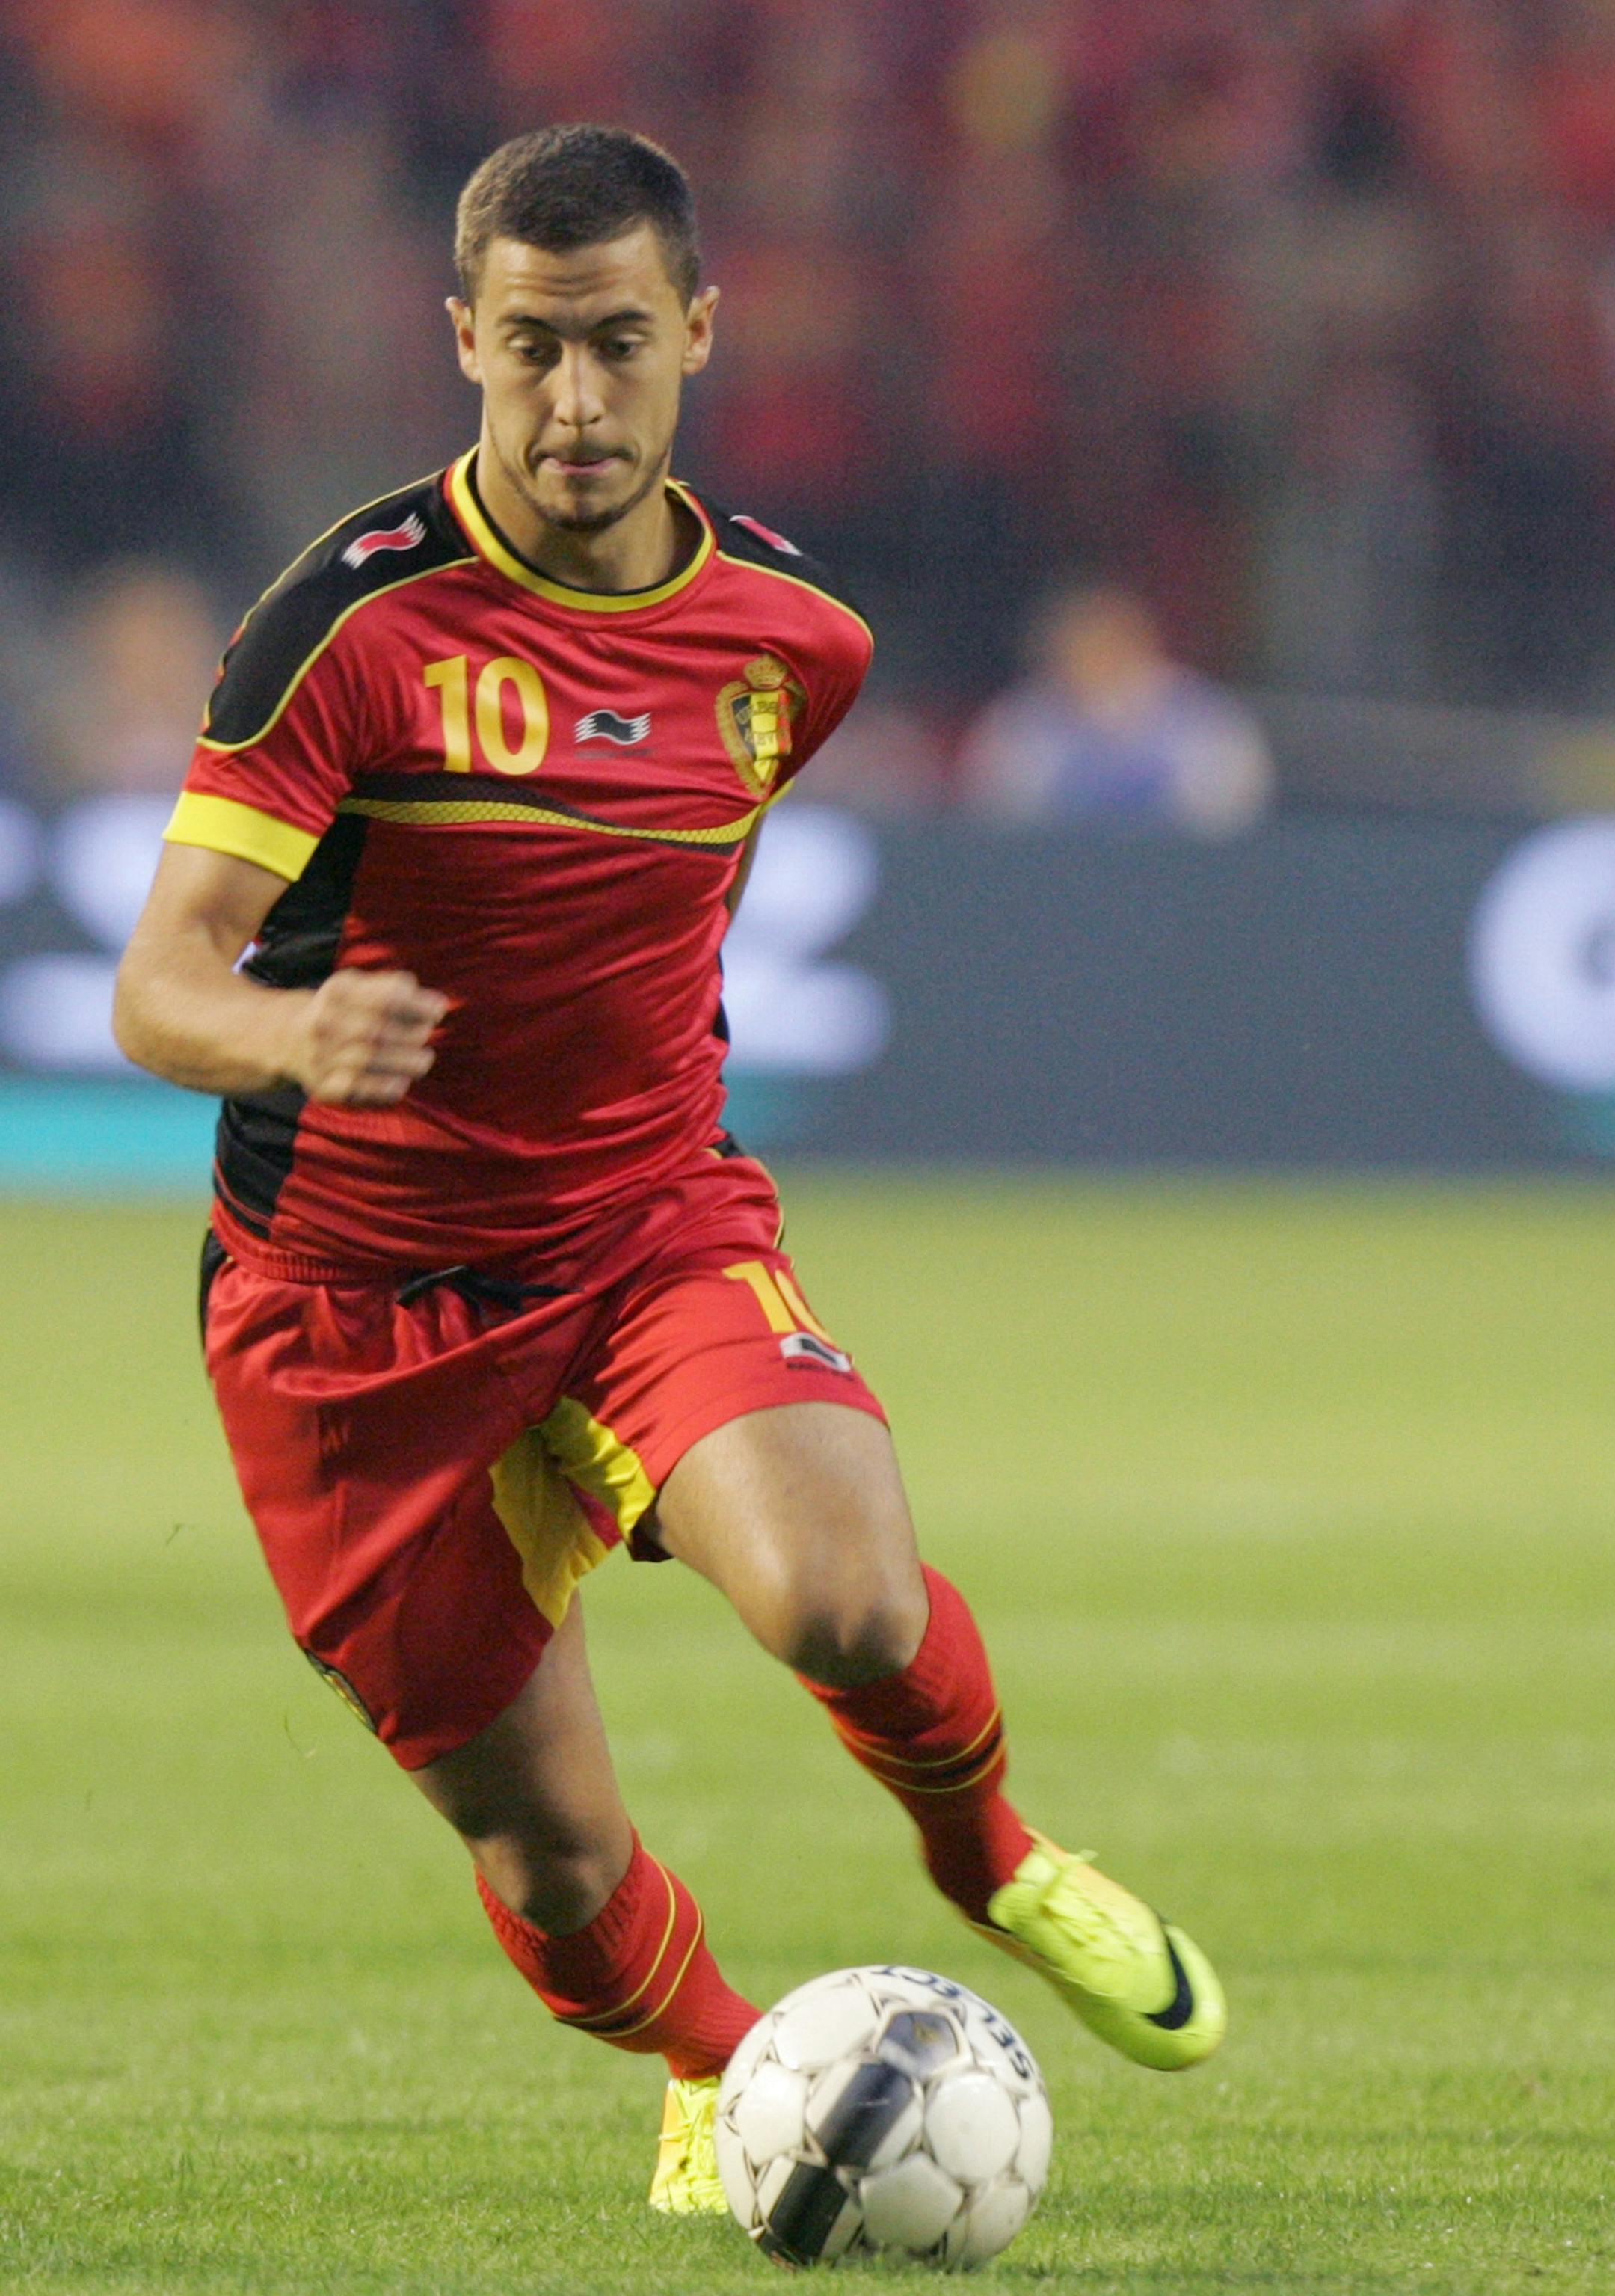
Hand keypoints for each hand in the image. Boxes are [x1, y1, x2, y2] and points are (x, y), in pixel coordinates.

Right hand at [283, 969, 448, 1106]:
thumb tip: (435, 1004)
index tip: (438, 1009)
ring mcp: (319, 1057)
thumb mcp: (357, 987)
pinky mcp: (321, 1086)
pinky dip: (381, 1088)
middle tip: (427, 1036)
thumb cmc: (340, 1010)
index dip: (416, 1005)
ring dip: (403, 1062)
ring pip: (366, 1060)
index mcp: (336, 993)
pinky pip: (354, 1089)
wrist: (288, 1040)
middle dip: (410, 1035)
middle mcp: (323, 1024)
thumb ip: (392, 988)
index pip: (383, 998)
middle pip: (375, 1031)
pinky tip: (401, 1084)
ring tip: (423, 1060)